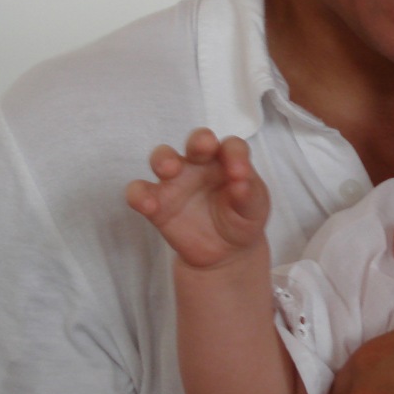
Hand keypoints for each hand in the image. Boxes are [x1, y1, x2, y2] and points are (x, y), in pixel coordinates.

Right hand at [125, 128, 268, 269]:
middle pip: (196, 141)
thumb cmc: (242, 218)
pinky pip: (140, 193)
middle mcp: (200, 165)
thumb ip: (249, 194)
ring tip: (168, 170)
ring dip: (163, 159)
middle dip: (198, 140)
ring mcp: (176, 182)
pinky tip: (149, 205)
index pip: (231, 146)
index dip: (235, 154)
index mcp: (227, 160)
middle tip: (203, 147)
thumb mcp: (254, 209)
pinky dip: (139, 195)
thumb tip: (241, 183)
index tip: (240, 174)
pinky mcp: (157, 204)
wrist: (226, 252)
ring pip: (162, 158)